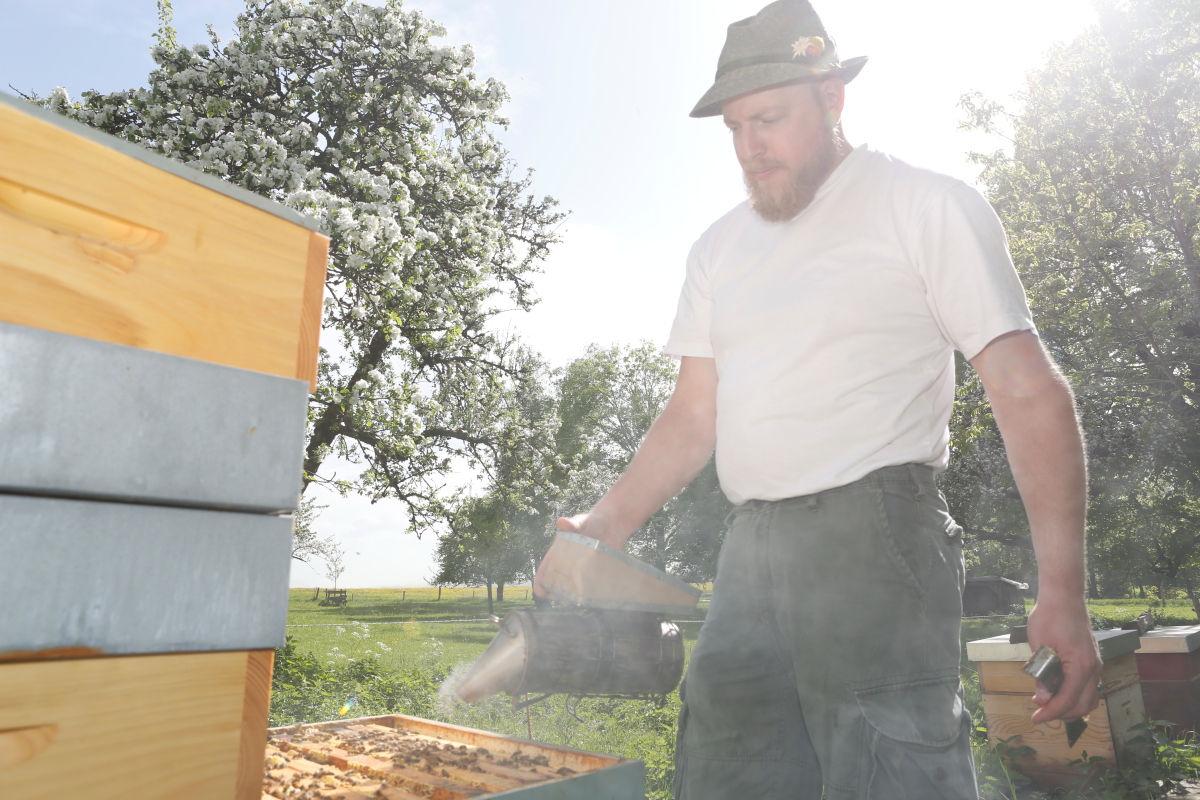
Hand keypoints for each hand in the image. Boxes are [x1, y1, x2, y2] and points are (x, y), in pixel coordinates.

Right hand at [531, 512, 625, 598]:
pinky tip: (585, 600)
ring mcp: (581, 570)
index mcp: (560, 552)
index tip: (540, 590)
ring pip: (570, 587)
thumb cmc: (593, 521)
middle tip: (556, 598)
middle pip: (555, 581)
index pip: (546, 568)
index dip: (541, 580)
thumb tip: (561, 522)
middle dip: (552, 592)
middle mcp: (568, 563)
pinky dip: (585, 595)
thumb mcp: (581, 521)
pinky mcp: (594, 573)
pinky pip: (587, 587)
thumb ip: (572, 523)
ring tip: (569, 601)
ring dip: (567, 596)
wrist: (613, 525)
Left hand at [1026, 595, 1102, 723]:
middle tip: (1039, 712)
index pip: (1068, 700)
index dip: (1051, 712)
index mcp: (1081, 665)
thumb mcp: (1039, 646)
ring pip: (1088, 698)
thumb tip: (1042, 699)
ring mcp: (1095, 664)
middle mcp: (1093, 668)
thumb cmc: (1049, 616)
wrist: (1064, 596)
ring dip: (1069, 706)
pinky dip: (1074, 694)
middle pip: (1083, 705)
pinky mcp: (1091, 660)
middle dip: (1061, 713)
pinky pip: (1087, 686)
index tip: (1035, 719)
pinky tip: (1056, 691)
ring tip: (1046, 703)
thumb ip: (1042, 675)